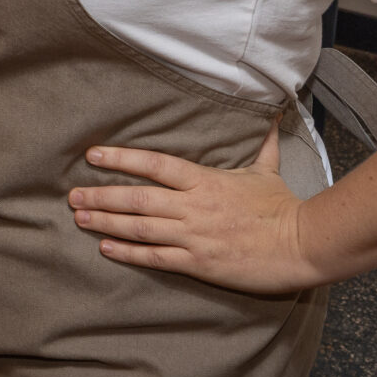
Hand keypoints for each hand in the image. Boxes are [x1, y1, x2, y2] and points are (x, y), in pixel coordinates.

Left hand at [68, 125, 324, 296]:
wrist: (303, 246)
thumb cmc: (283, 208)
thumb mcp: (266, 171)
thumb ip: (261, 144)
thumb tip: (273, 112)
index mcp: (204, 180)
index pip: (154, 164)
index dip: (121, 158)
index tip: (93, 155)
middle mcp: (192, 206)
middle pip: (136, 197)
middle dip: (101, 195)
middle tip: (72, 195)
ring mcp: (193, 235)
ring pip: (139, 227)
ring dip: (106, 221)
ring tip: (80, 217)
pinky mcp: (198, 263)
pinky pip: (155, 257)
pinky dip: (128, 252)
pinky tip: (105, 247)